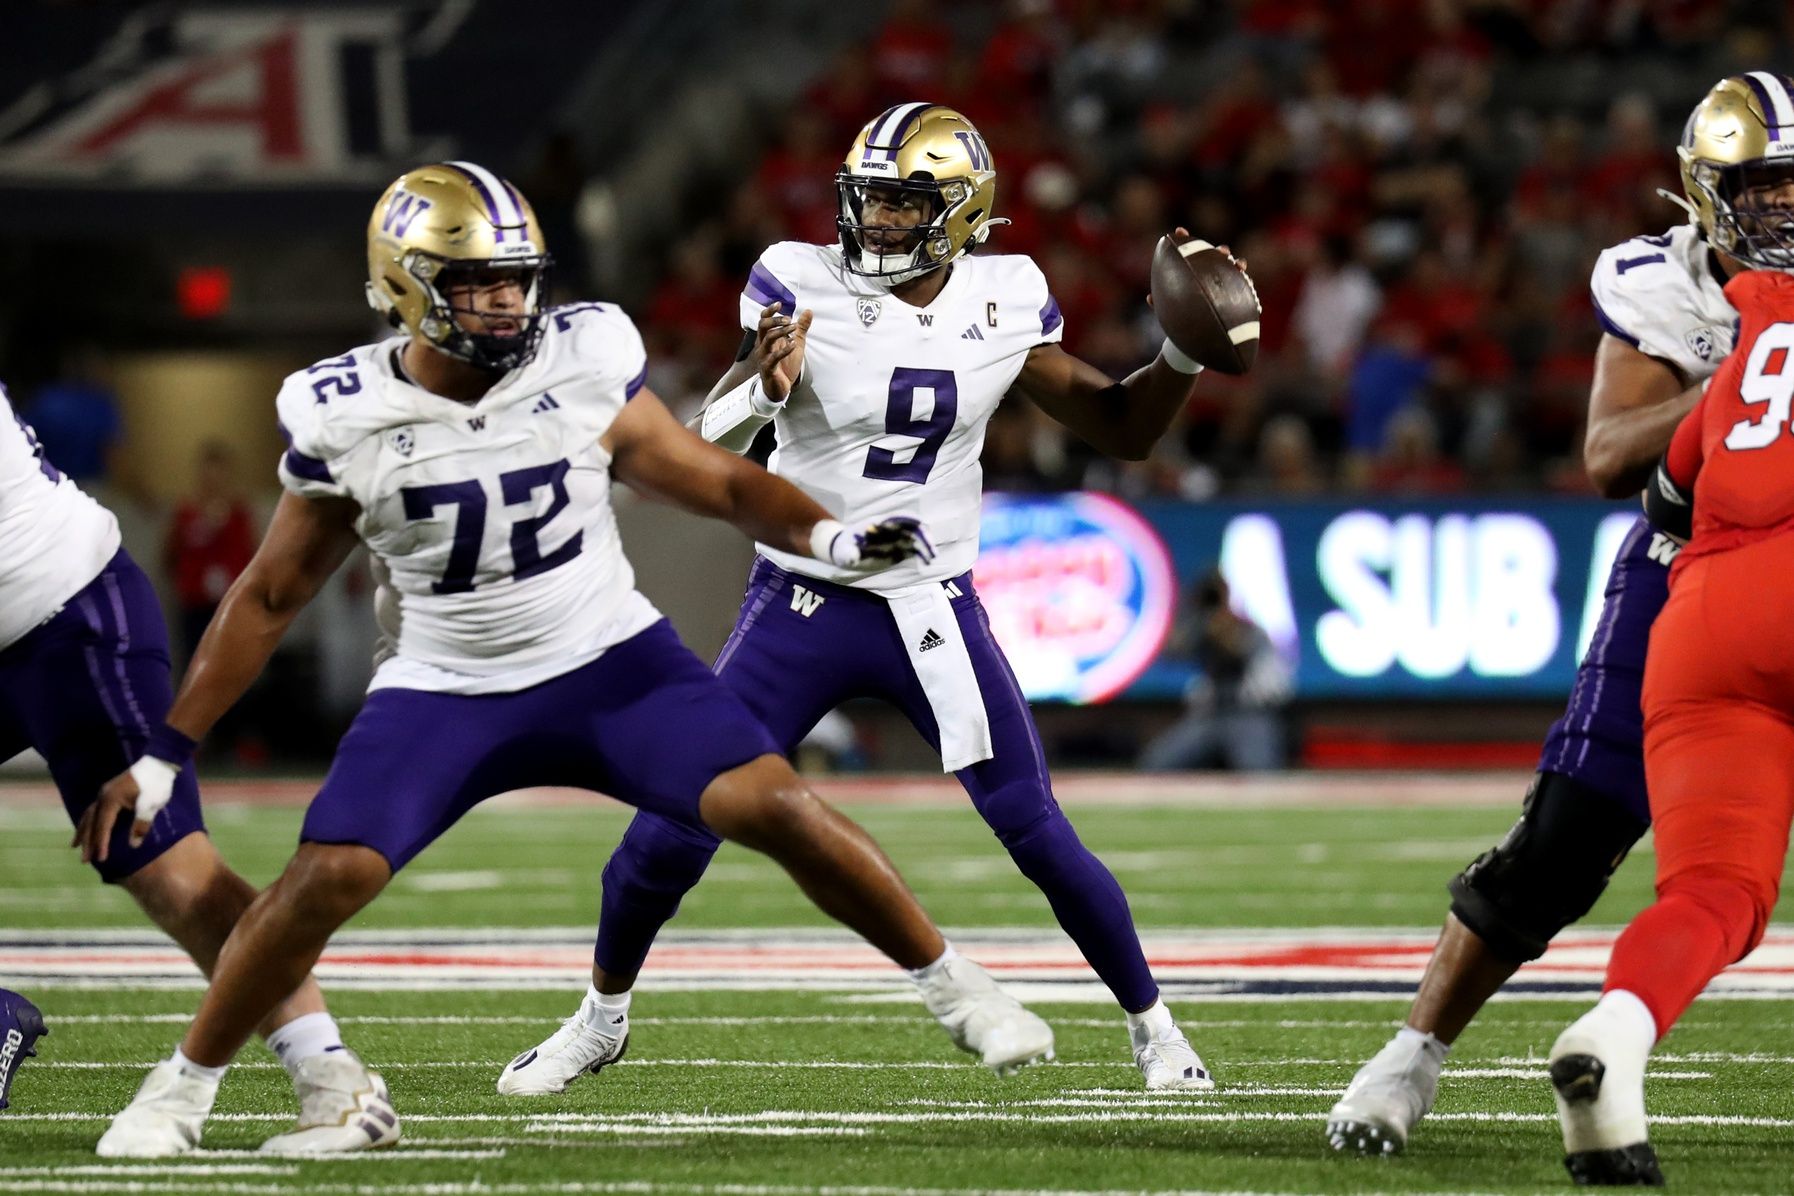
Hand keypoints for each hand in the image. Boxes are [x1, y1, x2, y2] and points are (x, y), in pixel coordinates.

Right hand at [73, 756, 179, 864]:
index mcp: (111, 800)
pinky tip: (86, 828)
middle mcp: (102, 796)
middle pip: (91, 823)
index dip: (101, 843)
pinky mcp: (108, 792)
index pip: (103, 826)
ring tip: (74, 846)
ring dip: (82, 832)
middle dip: (87, 842)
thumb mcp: (151, 805)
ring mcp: (104, 793)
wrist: (158, 765)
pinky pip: (93, 810)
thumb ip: (141, 824)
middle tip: (84, 861)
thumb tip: (134, 845)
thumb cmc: (155, 785)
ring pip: (88, 816)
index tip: (101, 859)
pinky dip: (88, 821)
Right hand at [753, 303, 812, 401]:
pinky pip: (773, 357)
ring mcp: (764, 357)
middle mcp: (763, 346)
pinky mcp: (768, 368)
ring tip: (793, 329)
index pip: (763, 320)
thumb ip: (800, 328)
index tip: (779, 304)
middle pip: (762, 326)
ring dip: (781, 331)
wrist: (780, 389)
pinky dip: (784, 349)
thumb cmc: (785, 365)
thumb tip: (809, 311)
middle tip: (789, 319)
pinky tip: (793, 345)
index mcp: (767, 338)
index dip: (769, 311)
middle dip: (775, 320)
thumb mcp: (796, 343)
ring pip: (767, 339)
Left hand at [815, 516, 936, 570]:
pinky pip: (913, 549)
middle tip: (931, 548)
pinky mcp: (897, 550)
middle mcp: (890, 530)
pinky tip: (927, 561)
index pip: (896, 517)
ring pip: (916, 538)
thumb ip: (849, 554)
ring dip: (926, 545)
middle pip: (911, 527)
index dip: (909, 518)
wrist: (844, 552)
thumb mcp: (843, 552)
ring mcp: (895, 539)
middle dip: (922, 535)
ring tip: (932, 557)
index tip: (921, 522)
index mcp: (878, 525)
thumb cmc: (843, 549)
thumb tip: (853, 557)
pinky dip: (921, 554)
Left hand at [1145, 228, 1248, 310]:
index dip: (1184, 239)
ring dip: (1238, 264)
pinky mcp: (1239, 292)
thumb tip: (1150, 297)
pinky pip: (1245, 287)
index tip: (1179, 231)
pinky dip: (1246, 283)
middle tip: (1221, 252)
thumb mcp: (1170, 309)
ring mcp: (1227, 280)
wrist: (1199, 330)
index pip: (1190, 251)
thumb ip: (1161, 302)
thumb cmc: (1183, 315)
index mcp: (1196, 269)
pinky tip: (1247, 285)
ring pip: (1235, 268)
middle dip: (1220, 251)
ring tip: (1239, 265)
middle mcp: (1213, 271)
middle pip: (1218, 255)